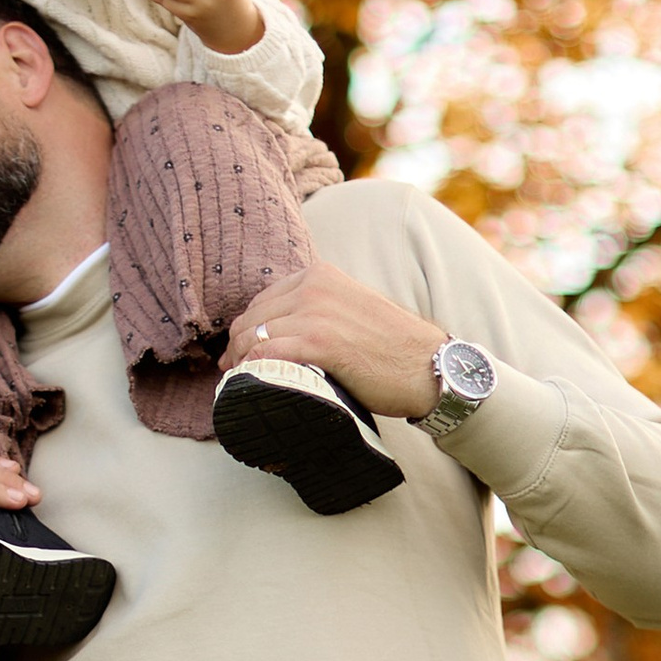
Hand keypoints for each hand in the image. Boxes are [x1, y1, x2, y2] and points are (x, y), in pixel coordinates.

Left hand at [223, 258, 446, 419]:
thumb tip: (284, 330)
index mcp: (319, 274)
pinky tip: (251, 386)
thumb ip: (320, 309)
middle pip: (253, 318)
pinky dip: (252, 371)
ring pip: (254, 337)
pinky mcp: (318, 343)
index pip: (263, 300)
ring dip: (240, 363)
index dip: (247, 328)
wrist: (429, 366)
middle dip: (237, 347)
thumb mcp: (351, 308)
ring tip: (238, 384)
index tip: (238, 351)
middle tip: (230, 371)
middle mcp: (313, 286)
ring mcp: (314, 313)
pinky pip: (266, 355)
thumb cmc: (392, 347)